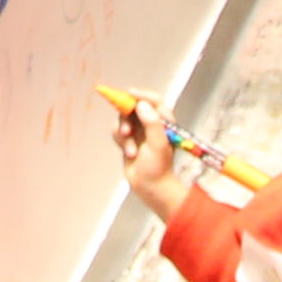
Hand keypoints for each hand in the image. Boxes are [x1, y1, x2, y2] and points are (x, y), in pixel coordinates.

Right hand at [110, 99, 194, 220]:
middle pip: (134, 107)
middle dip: (127, 118)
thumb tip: (141, 104)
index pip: (154, 100)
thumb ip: (152, 123)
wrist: (150, 188)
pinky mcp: (129, 140)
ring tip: (130, 149)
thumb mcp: (158, 144)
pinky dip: (120, 140)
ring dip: (123, 132)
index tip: (130, 94)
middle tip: (126, 131)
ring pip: (123, 119)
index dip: (142, 95)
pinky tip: (129, 153)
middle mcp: (151, 123)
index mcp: (163, 122)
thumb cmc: (158, 168)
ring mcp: (139, 131)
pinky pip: (118, 131)